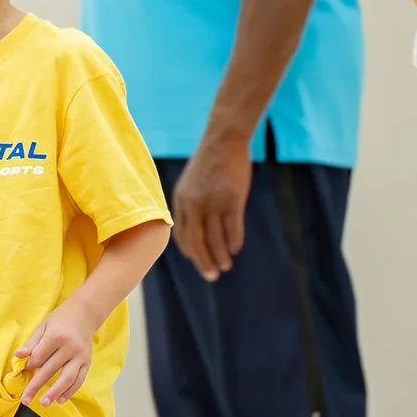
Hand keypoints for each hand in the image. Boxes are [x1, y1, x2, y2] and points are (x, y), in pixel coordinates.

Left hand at [16, 300, 97, 406]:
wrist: (84, 314)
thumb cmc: (60, 320)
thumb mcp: (43, 326)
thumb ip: (31, 343)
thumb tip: (18, 356)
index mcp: (56, 336)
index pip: (40, 356)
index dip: (31, 364)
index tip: (26, 369)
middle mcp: (70, 347)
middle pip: (51, 369)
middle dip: (36, 385)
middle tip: (26, 399)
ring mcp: (80, 356)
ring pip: (67, 378)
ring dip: (55, 392)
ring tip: (44, 403)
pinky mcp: (87, 362)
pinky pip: (79, 380)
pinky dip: (70, 391)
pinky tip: (60, 399)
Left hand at [171, 134, 251, 280]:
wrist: (224, 140)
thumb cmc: (209, 162)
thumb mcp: (190, 183)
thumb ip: (189, 204)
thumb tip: (194, 229)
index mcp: (181, 201)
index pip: (183, 235)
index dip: (191, 252)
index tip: (198, 262)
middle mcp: (194, 205)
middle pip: (197, 242)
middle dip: (204, 262)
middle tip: (211, 275)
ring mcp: (213, 202)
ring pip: (216, 239)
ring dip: (221, 256)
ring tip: (226, 266)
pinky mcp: (232, 200)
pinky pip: (232, 229)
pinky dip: (233, 242)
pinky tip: (236, 248)